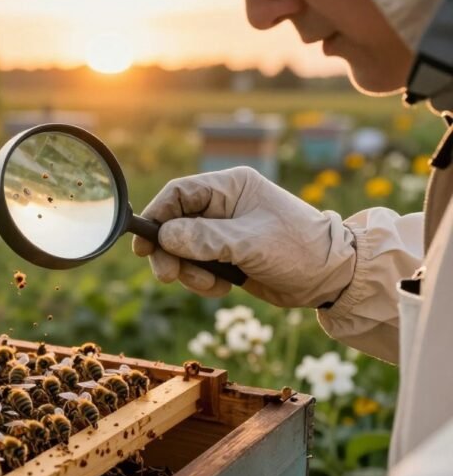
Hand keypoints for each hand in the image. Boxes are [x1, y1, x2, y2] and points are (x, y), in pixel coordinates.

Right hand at [131, 167, 355, 306]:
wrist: (333, 278)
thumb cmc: (299, 250)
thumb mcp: (249, 243)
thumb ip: (204, 238)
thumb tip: (164, 236)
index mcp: (231, 187)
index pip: (179, 193)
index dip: (157, 215)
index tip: (143, 244)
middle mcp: (224, 206)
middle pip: (174, 224)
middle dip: (169, 252)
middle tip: (168, 275)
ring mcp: (224, 232)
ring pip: (182, 249)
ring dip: (188, 271)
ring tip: (211, 284)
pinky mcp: (227, 256)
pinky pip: (196, 267)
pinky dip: (202, 281)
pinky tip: (223, 288)